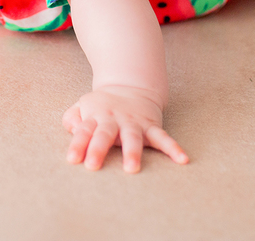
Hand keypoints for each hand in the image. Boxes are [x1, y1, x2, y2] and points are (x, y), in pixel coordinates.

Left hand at [62, 85, 188, 172]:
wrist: (130, 85)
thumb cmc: (102, 105)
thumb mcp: (82, 106)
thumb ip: (71, 118)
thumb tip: (73, 129)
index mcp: (95, 116)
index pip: (84, 131)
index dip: (78, 144)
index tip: (73, 160)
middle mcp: (114, 120)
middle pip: (104, 134)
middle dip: (98, 149)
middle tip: (92, 165)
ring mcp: (133, 123)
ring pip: (132, 138)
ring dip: (132, 152)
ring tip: (132, 168)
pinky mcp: (151, 126)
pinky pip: (162, 138)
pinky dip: (173, 148)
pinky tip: (182, 159)